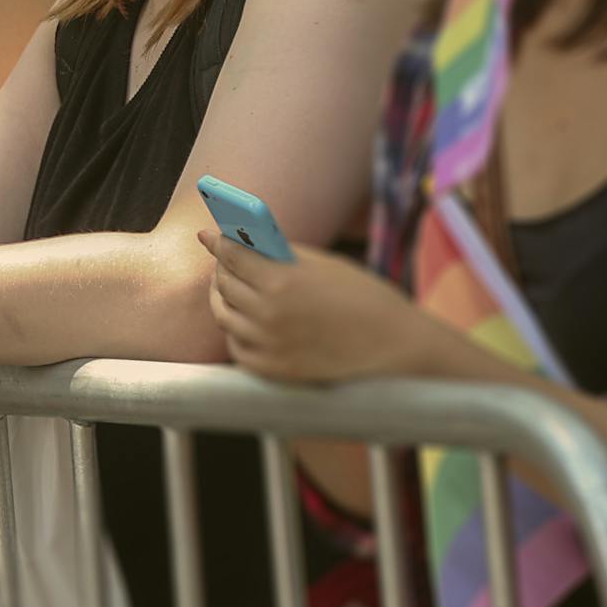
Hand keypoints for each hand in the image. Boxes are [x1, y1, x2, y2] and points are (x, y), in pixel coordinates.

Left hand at [200, 230, 429, 383]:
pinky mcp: (275, 370)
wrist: (397, 346)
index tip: (208, 235)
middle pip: (224, 284)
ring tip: (229, 288)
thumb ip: (279, 254)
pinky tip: (243, 321)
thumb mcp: (322, 264)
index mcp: (280, 280)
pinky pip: (237, 348)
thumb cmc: (363, 298)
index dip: (218, 241)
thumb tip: (245, 241)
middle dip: (222, 267)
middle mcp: (268, 313)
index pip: (232, 254)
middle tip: (224, 260)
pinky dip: (236, 332)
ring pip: (224, 315)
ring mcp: (269, 345)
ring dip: (223, 298)